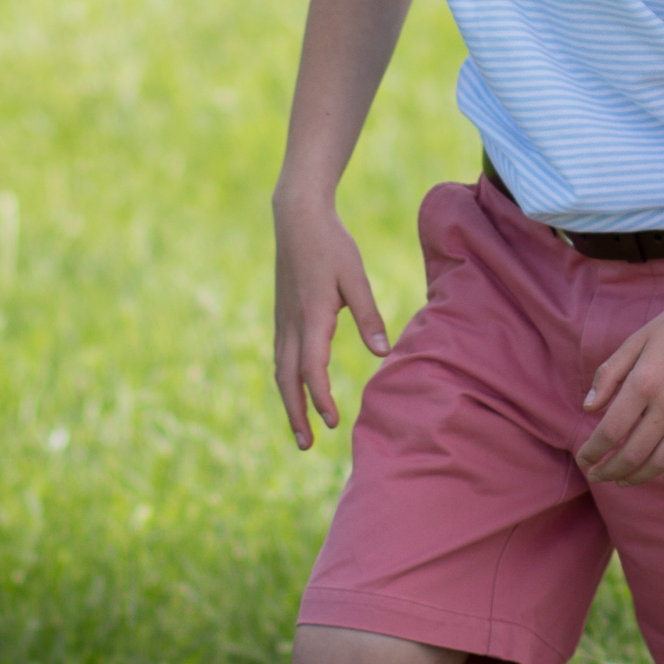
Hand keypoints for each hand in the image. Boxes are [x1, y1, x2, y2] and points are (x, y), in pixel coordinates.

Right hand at [271, 193, 390, 450]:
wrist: (297, 218)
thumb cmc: (332, 245)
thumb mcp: (356, 278)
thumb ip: (369, 316)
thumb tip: (383, 355)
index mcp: (312, 316)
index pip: (312, 368)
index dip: (320, 397)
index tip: (332, 421)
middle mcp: (292, 323)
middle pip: (288, 379)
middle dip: (296, 414)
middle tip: (307, 446)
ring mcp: (283, 320)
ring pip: (280, 370)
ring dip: (289, 402)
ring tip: (301, 430)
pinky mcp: (282, 315)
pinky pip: (280, 357)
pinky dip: (287, 382)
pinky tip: (295, 392)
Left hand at [575, 293, 663, 484]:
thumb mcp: (638, 339)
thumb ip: (610, 373)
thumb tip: (588, 407)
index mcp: (644, 383)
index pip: (610, 430)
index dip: (593, 450)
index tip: (583, 458)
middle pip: (632, 454)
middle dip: (609, 470)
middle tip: (596, 475)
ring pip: (661, 463)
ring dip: (637, 477)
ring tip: (622, 480)